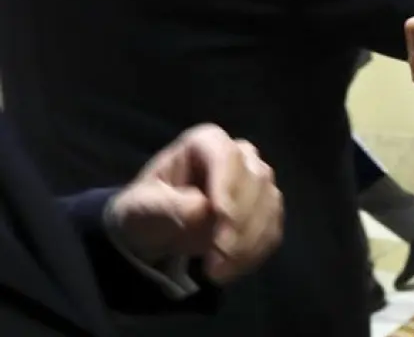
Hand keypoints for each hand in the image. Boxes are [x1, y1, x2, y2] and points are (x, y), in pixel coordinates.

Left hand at [109, 125, 282, 283]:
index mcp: (205, 142)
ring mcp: (258, 180)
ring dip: (249, 241)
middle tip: (218, 256)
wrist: (157, 232)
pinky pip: (273, 227)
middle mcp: (239, 155)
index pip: (227, 155)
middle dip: (241, 221)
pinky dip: (256, 251)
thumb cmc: (146, 210)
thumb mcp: (139, 208)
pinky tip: (232, 269)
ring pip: (270, 204)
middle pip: (256, 179)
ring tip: (219, 271)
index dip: (229, 184)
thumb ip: (164, 205)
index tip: (221, 216)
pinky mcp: (267, 207)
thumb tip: (201, 208)